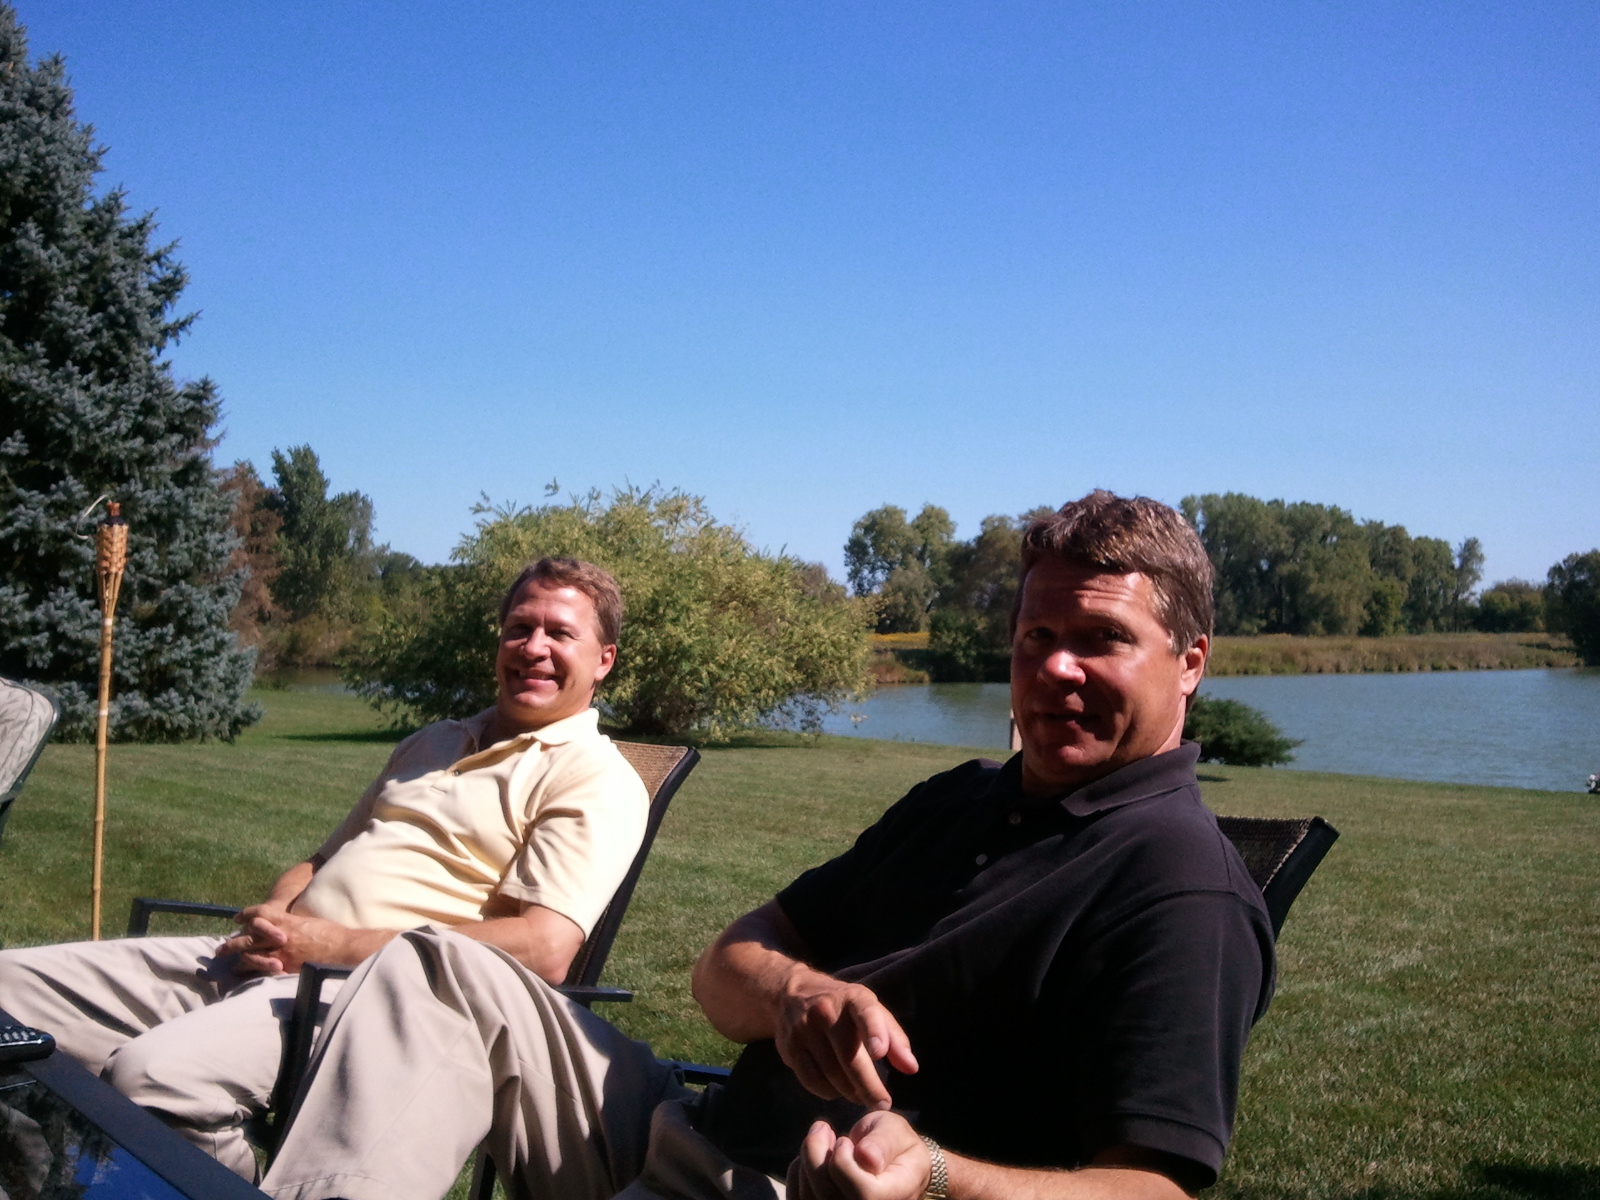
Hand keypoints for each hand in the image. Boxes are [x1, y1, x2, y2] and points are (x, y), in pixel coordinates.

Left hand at [220, 905, 355, 975]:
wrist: (342, 948)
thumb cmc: (330, 933)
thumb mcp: (308, 921)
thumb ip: (292, 924)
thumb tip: (281, 927)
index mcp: (286, 921)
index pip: (260, 914)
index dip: (246, 915)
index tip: (237, 918)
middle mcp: (280, 936)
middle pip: (249, 936)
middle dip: (233, 943)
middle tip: (220, 949)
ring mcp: (281, 952)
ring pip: (250, 955)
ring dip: (237, 958)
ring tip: (229, 965)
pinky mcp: (285, 967)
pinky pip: (260, 969)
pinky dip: (249, 971)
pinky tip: (242, 974)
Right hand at [776, 973, 917, 1108]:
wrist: (791, 994)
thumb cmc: (843, 1007)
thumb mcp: (871, 1011)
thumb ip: (895, 1039)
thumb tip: (912, 1069)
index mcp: (853, 998)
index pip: (865, 1013)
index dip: (873, 1032)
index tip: (879, 1053)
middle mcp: (825, 1010)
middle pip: (849, 1058)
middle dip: (869, 1086)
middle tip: (882, 1103)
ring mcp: (803, 1029)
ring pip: (831, 1075)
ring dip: (851, 1092)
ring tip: (862, 1096)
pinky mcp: (788, 1047)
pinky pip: (812, 1081)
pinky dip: (829, 1092)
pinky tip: (838, 1090)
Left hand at [786, 1112, 931, 1199]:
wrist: (892, 1165)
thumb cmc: (895, 1146)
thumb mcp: (897, 1133)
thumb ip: (884, 1142)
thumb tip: (866, 1156)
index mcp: (894, 1197)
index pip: (862, 1193)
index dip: (844, 1163)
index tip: (845, 1140)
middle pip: (827, 1195)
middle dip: (816, 1154)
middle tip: (822, 1127)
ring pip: (809, 1197)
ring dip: (806, 1161)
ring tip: (821, 1142)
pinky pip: (799, 1198)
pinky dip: (798, 1173)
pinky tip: (812, 1160)